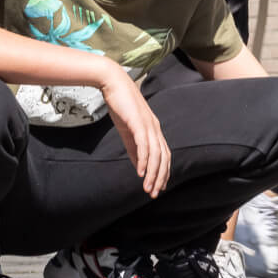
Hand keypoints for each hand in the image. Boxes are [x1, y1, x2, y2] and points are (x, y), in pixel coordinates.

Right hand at [98, 66, 170, 197]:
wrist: (113, 84)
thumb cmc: (121, 106)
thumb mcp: (128, 131)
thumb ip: (135, 148)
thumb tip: (140, 166)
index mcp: (154, 130)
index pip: (164, 155)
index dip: (164, 172)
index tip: (159, 188)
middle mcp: (155, 128)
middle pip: (164, 157)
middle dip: (161, 178)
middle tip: (154, 194)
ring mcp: (148, 125)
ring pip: (156, 154)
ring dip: (153, 174)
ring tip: (147, 189)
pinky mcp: (138, 123)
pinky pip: (144, 145)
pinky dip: (144, 160)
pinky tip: (141, 173)